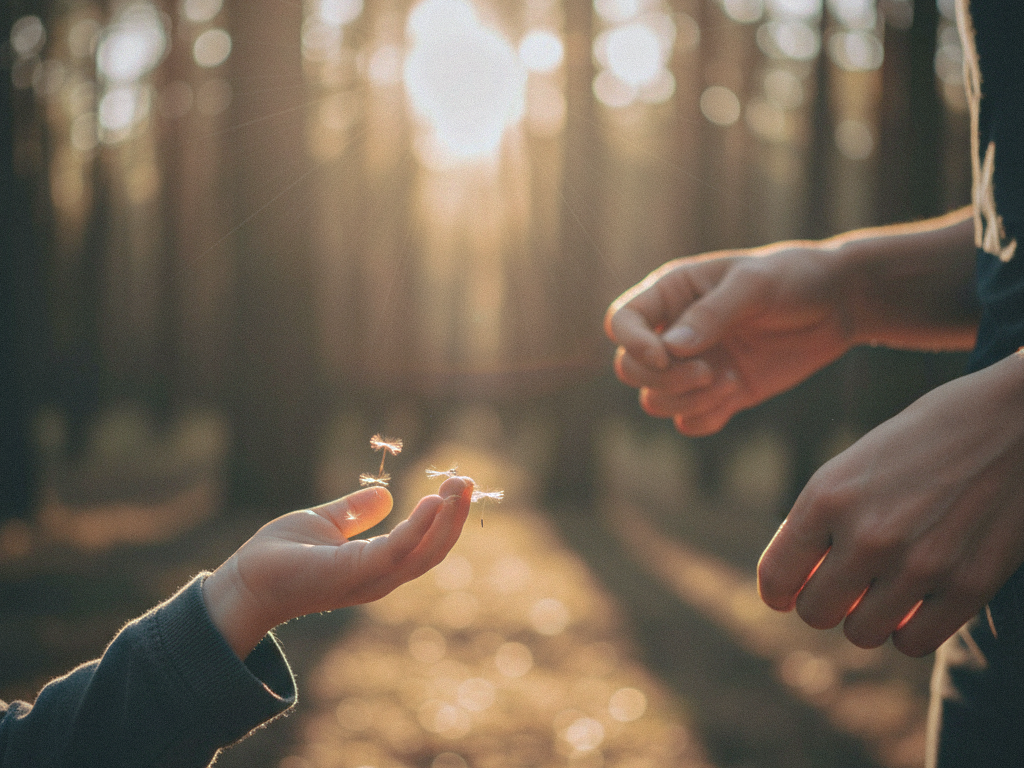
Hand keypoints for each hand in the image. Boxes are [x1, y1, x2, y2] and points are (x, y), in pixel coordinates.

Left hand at [203, 476, 472, 657]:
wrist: (243, 581)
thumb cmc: (279, 556)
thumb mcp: (325, 522)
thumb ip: (355, 512)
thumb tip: (386, 495)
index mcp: (377, 565)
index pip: (423, 545)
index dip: (445, 518)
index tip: (456, 484)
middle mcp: (379, 577)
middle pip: (432, 550)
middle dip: (455, 517)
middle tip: (467, 480)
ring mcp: (367, 579)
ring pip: (421, 553)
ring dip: (445, 520)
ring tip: (458, 486)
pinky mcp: (349, 573)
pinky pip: (394, 551)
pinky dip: (418, 528)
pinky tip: (432, 502)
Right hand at [605, 245, 852, 434]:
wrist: (837, 304)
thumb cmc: (793, 278)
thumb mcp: (755, 284)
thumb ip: (712, 313)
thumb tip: (671, 349)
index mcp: (671, 294)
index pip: (621, 321)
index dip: (632, 344)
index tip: (664, 356)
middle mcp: (673, 332)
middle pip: (629, 369)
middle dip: (661, 379)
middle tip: (707, 372)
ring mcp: (693, 366)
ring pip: (653, 401)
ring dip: (684, 401)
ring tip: (728, 383)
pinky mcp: (718, 394)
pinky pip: (688, 422)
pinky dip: (703, 417)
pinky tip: (735, 394)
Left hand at [757, 351, 1023, 656]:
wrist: (1012, 421)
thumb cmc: (922, 440)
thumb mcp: (852, 466)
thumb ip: (819, 522)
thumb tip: (793, 585)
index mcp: (827, 497)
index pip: (775, 578)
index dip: (778, 592)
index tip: (789, 593)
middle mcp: (867, 534)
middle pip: (816, 613)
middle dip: (825, 602)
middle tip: (844, 585)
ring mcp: (919, 564)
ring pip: (862, 635)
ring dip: (867, 618)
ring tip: (883, 590)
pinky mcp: (968, 585)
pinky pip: (913, 643)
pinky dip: (909, 631)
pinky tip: (917, 601)